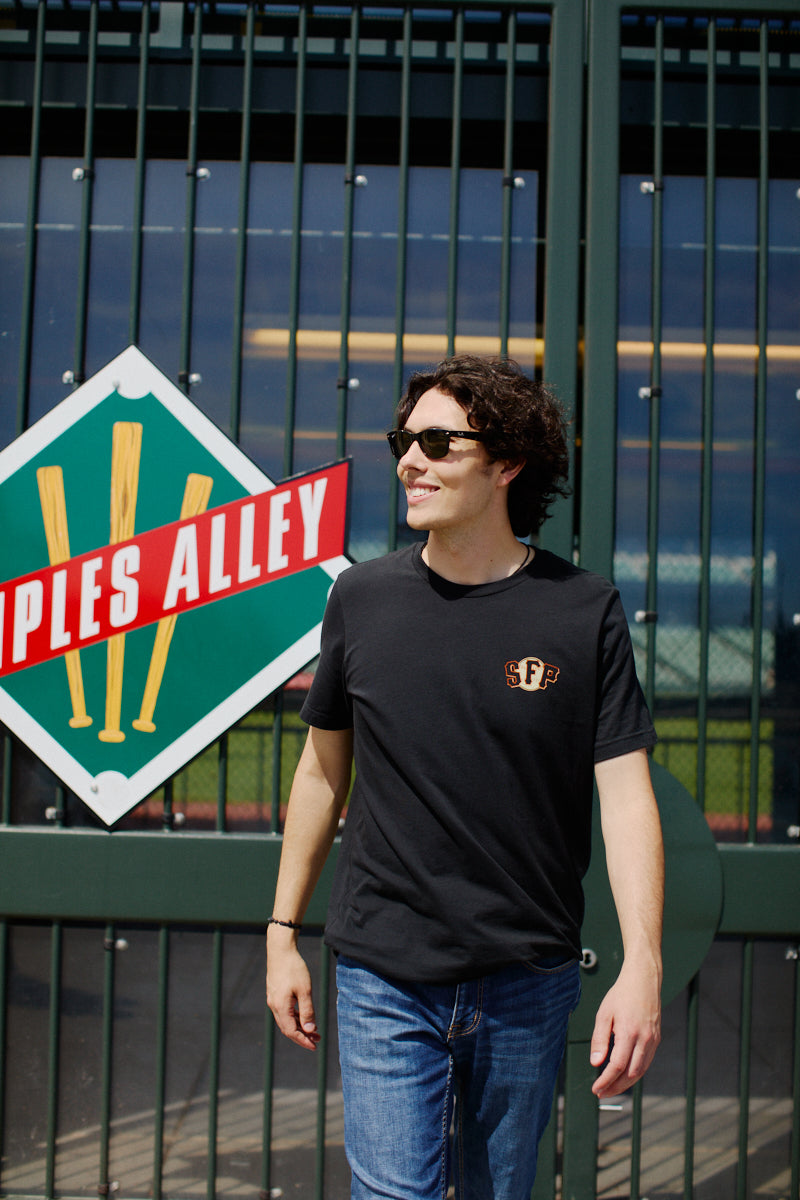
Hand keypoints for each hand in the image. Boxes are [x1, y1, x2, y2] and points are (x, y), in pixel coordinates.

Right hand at [266, 935, 320, 1050]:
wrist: (280, 950)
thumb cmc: (294, 968)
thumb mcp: (305, 990)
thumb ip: (307, 1011)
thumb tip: (310, 1030)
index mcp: (281, 1007)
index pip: (291, 1032)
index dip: (303, 1040)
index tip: (315, 1045)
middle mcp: (274, 1006)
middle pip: (287, 1028)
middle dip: (302, 1036)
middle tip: (317, 1040)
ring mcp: (273, 999)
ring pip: (285, 1020)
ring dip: (299, 1027)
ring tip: (314, 1030)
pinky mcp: (275, 994)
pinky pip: (284, 1011)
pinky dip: (294, 1017)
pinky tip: (303, 1015)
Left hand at [589, 961, 660, 1098]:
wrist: (643, 980)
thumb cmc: (621, 995)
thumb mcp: (604, 1013)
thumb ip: (599, 1039)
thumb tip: (596, 1063)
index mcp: (629, 1032)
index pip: (617, 1066)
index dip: (606, 1080)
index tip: (595, 1089)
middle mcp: (645, 1039)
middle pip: (631, 1074)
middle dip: (616, 1087)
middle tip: (601, 1093)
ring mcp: (653, 1040)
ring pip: (641, 1071)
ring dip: (626, 1084)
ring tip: (611, 1088)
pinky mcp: (656, 1040)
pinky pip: (646, 1062)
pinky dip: (635, 1073)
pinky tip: (624, 1075)